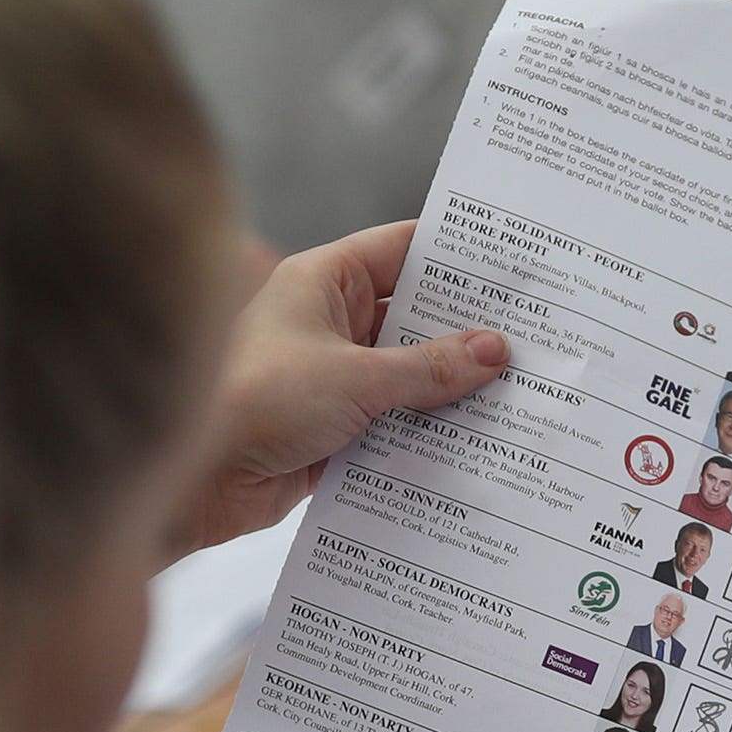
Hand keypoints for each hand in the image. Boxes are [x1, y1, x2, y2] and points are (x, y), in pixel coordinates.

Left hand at [175, 222, 509, 553]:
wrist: (195, 482)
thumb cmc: (255, 402)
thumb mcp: (354, 378)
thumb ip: (428, 368)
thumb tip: (494, 350)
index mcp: (323, 282)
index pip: (403, 249)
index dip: (458, 256)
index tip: (514, 265)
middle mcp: (328, 322)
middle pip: (413, 315)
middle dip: (467, 330)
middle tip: (535, 336)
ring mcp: (332, 375)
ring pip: (408, 372)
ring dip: (452, 386)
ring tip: (522, 390)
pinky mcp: (334, 427)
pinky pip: (394, 420)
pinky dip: (428, 429)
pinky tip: (478, 439)